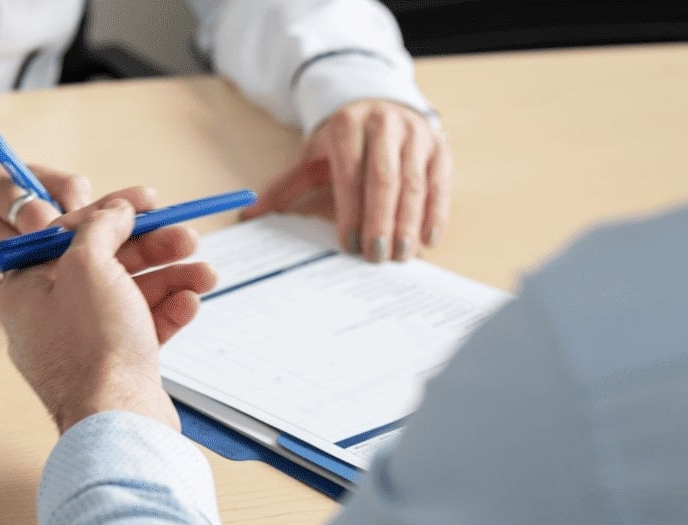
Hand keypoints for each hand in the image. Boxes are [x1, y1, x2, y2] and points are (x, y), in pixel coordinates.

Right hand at [0, 162, 91, 305]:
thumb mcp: (29, 176)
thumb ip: (67, 190)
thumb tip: (104, 216)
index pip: (33, 213)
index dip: (64, 229)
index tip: (81, 236)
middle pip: (26, 252)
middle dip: (57, 258)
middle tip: (81, 263)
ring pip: (17, 281)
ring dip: (43, 280)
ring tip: (59, 275)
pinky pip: (3, 299)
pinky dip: (23, 295)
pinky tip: (33, 289)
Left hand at [0, 192, 217, 433]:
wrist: (118, 420)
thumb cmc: (92, 346)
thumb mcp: (88, 265)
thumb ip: (99, 228)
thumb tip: (114, 211)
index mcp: (24, 290)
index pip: (66, 236)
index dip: (110, 213)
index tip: (146, 201)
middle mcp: (48, 317)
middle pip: (104, 264)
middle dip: (152, 248)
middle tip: (187, 235)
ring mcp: (82, 345)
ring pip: (130, 296)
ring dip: (170, 277)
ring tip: (205, 272)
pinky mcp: (113, 368)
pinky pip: (142, 328)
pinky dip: (168, 311)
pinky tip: (191, 302)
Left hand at [244, 99, 451, 262]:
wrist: (377, 106)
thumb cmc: (341, 143)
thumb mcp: (310, 157)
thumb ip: (282, 186)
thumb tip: (247, 215)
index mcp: (347, 126)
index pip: (350, 173)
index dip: (351, 211)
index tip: (349, 245)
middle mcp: (385, 125)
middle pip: (386, 179)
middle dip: (381, 222)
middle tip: (376, 257)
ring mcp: (416, 134)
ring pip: (415, 183)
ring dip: (409, 223)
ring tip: (400, 256)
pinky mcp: (439, 147)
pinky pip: (440, 183)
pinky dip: (435, 213)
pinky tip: (427, 239)